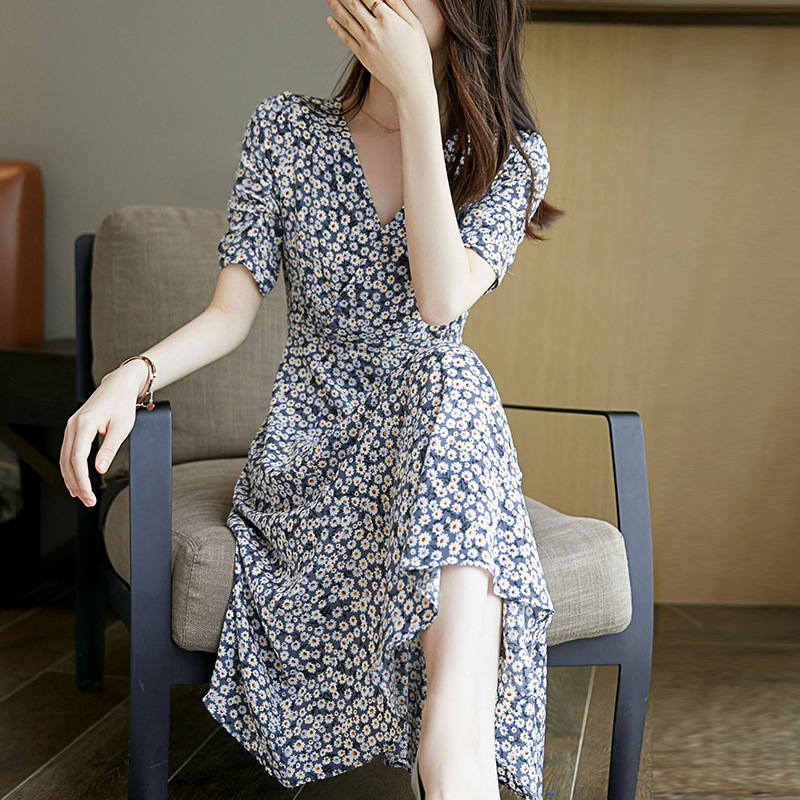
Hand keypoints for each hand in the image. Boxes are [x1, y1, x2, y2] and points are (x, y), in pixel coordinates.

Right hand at [59, 367, 141, 506]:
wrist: (118, 386)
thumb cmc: (122, 404)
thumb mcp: (121, 428)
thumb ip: (109, 449)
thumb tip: (99, 469)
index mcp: (85, 424)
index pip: (77, 458)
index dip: (82, 479)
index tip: (89, 494)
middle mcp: (73, 425)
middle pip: (67, 461)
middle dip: (76, 483)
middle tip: (87, 501)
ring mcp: (71, 426)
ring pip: (65, 458)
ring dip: (71, 478)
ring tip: (81, 495)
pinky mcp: (74, 428)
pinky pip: (68, 451)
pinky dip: (70, 467)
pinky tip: (75, 479)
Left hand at [325, 0, 433, 101]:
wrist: (411, 85)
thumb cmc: (418, 56)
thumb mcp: (415, 26)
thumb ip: (400, 6)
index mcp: (388, 20)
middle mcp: (374, 30)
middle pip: (354, 4)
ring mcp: (366, 44)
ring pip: (346, 19)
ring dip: (336, 6)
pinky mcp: (362, 56)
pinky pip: (345, 38)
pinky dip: (336, 27)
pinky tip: (330, 19)